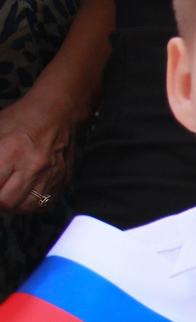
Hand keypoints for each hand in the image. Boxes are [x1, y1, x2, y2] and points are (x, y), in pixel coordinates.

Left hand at [0, 92, 76, 214]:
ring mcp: (50, 175)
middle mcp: (32, 166)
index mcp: (9, 150)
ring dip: (13, 203)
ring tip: (7, 192)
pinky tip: (24, 192)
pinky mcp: (63, 181)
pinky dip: (31, 202)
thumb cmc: (20, 120)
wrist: (55, 114)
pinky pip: (44, 203)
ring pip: (26, 206)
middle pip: (7, 201)